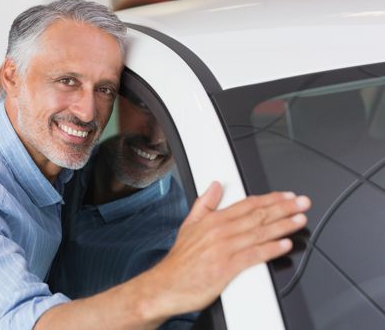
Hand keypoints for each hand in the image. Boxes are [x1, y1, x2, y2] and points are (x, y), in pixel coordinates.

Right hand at [143, 182, 309, 317]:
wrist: (168, 284)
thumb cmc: (180, 260)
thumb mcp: (189, 224)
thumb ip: (205, 203)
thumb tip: (215, 186)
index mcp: (214, 219)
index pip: (248, 204)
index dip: (271, 199)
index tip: (287, 196)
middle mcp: (221, 231)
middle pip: (258, 215)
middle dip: (284, 208)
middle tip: (303, 203)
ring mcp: (225, 248)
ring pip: (259, 233)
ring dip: (283, 226)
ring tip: (300, 220)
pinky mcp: (228, 267)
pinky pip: (254, 255)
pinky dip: (271, 250)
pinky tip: (284, 245)